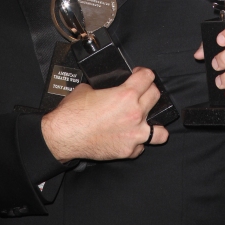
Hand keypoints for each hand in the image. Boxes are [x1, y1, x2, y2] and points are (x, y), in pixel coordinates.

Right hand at [41, 67, 168, 162]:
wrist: (64, 136)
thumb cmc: (72, 113)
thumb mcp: (88, 89)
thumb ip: (104, 87)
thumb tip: (107, 89)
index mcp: (126, 95)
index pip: (148, 77)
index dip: (144, 73)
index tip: (140, 75)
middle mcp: (134, 113)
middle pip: (156, 96)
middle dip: (149, 91)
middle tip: (141, 93)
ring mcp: (134, 134)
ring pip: (160, 131)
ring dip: (154, 124)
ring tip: (146, 122)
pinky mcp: (128, 151)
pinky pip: (142, 146)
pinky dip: (137, 142)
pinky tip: (128, 137)